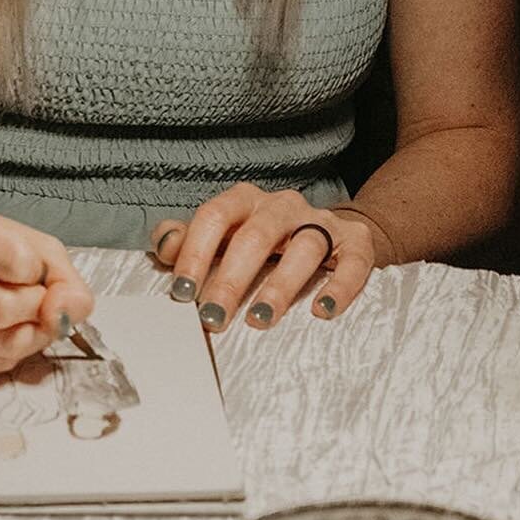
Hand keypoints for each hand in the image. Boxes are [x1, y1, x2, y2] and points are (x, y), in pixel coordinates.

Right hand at [0, 200, 93, 375]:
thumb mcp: (18, 236)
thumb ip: (59, 271)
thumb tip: (70, 312)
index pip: (13, 260)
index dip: (35, 268)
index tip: (29, 266)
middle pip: (5, 310)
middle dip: (36, 307)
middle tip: (32, 295)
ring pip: (2, 345)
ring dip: (29, 332)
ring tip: (19, 312)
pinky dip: (9, 352)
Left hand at [149, 184, 381, 331]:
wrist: (330, 233)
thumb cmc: (264, 241)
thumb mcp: (224, 236)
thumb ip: (189, 239)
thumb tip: (163, 247)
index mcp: (245, 199)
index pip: (214, 216)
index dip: (195, 252)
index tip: (182, 292)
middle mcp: (282, 205)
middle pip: (255, 235)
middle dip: (232, 278)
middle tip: (214, 316)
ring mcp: (321, 221)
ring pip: (303, 247)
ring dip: (279, 285)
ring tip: (261, 319)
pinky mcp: (356, 241)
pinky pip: (353, 262)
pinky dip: (339, 286)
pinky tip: (322, 311)